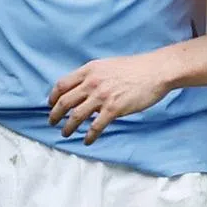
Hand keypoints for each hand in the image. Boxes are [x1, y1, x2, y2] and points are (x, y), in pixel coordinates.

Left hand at [47, 53, 173, 144]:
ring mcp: (102, 96)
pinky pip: (96, 126)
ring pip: (76, 115)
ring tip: (65, 133)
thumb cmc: (133, 68)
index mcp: (89, 70)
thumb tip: (82, 87)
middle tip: (52, 122)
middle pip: (65, 101)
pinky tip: (87, 140)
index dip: (53, 96)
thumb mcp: (107, 65)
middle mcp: (92, 82)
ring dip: (68, 127)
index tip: (51, 104)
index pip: (62, 84)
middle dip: (55, 114)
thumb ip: (93, 75)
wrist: (154, 71)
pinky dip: (89, 135)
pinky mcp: (114, 109)